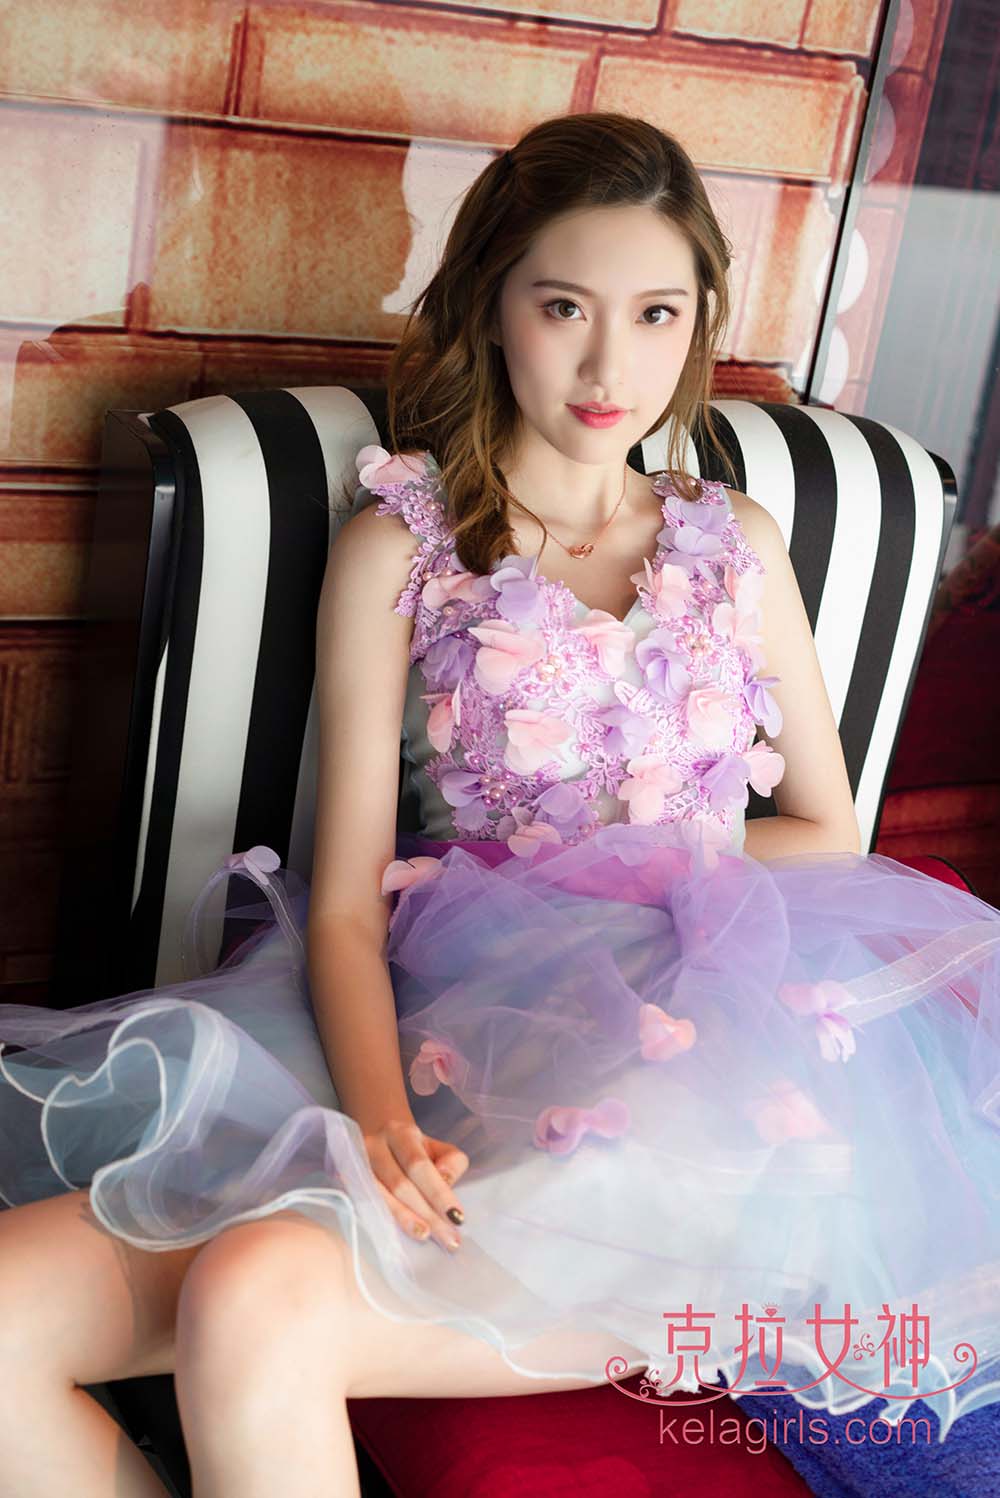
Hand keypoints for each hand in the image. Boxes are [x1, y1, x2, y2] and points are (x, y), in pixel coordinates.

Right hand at [361, 1118, 469, 1251]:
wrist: (378, 1139)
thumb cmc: (413, 1151)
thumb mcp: (437, 1148)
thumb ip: (451, 1161)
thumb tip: (446, 1179)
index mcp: (401, 1133)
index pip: (419, 1165)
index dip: (438, 1193)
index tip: (457, 1218)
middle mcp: (375, 1145)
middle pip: (400, 1184)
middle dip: (426, 1214)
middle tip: (449, 1239)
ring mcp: (355, 1163)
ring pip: (380, 1197)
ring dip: (405, 1220)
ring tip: (426, 1236)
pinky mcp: (344, 1179)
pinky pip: (363, 1204)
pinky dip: (382, 1219)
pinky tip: (396, 1235)